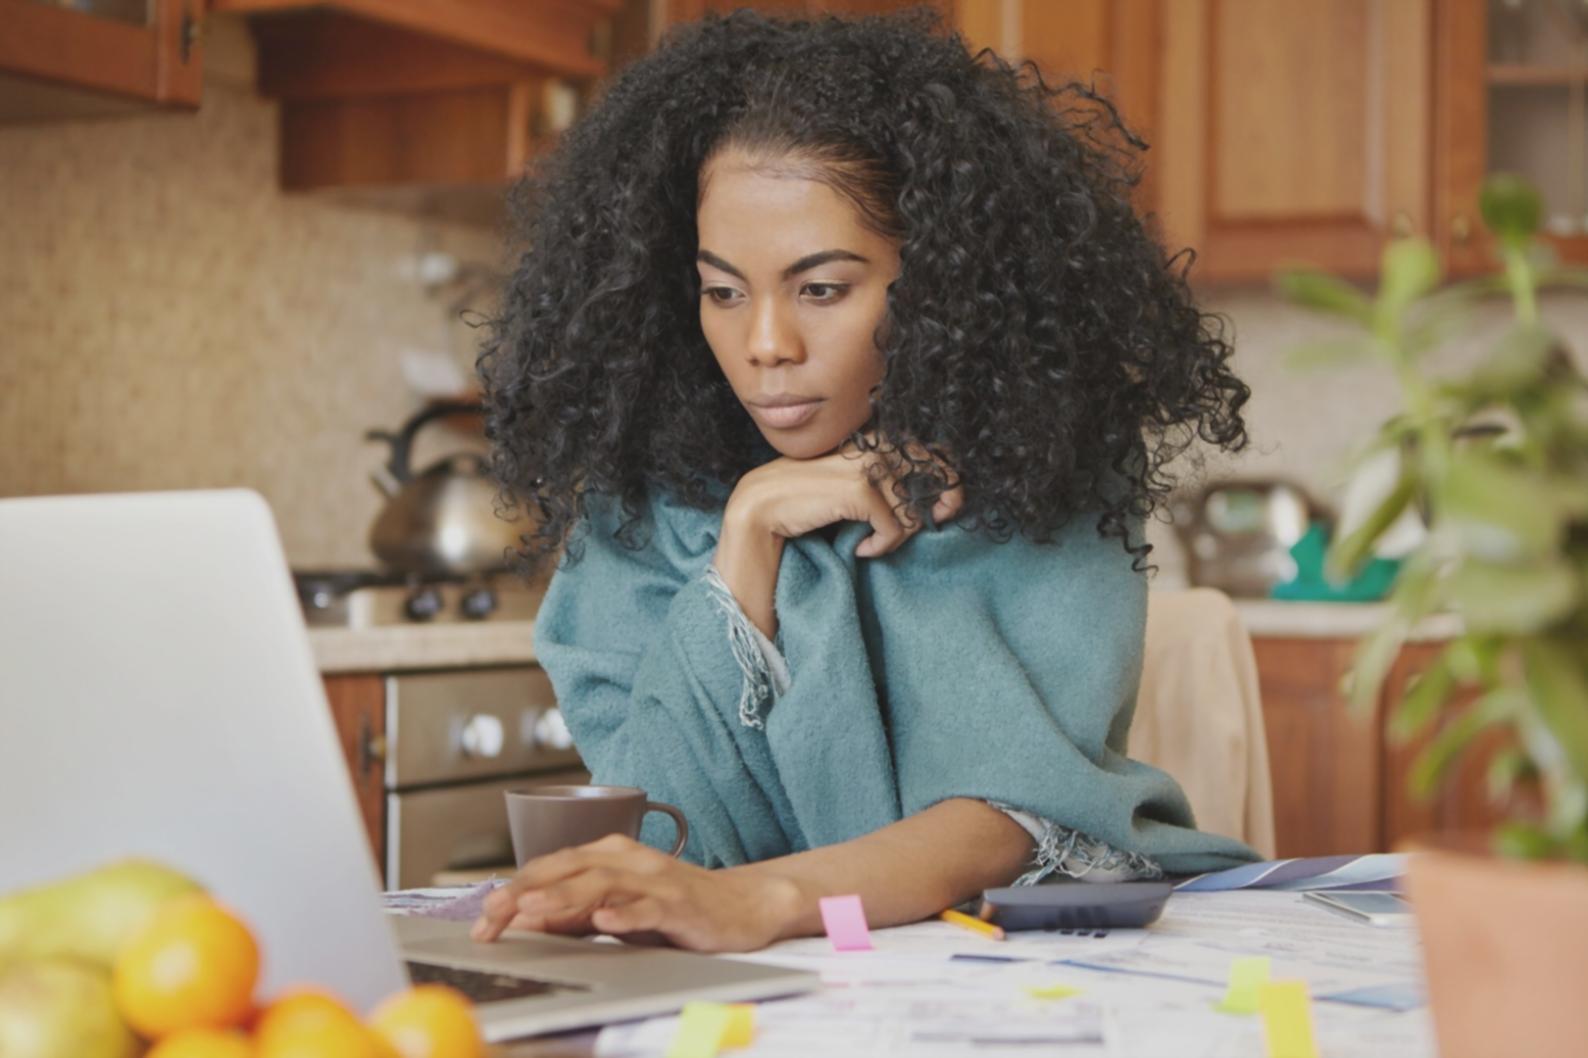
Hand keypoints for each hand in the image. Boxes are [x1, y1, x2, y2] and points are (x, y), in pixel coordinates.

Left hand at [470, 834, 800, 952]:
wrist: (743, 905)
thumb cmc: (677, 907)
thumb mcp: (617, 909)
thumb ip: (576, 912)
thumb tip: (526, 920)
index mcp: (610, 856)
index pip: (552, 868)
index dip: (514, 889)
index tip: (484, 917)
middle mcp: (629, 860)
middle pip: (568, 871)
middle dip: (526, 893)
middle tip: (491, 915)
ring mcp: (655, 880)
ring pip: (602, 884)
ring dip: (564, 899)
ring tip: (532, 913)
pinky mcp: (680, 904)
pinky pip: (649, 907)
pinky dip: (625, 914)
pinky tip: (605, 922)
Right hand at [730, 434, 963, 558]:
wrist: (765, 504)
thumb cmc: (811, 496)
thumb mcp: (855, 478)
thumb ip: (890, 477)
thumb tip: (939, 500)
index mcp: (880, 436)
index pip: (936, 456)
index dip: (950, 486)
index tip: (941, 512)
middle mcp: (879, 443)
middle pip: (934, 484)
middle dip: (929, 515)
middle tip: (902, 534)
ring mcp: (869, 465)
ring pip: (913, 513)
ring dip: (896, 537)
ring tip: (871, 541)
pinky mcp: (860, 490)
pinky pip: (894, 530)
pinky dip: (881, 546)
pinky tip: (861, 548)